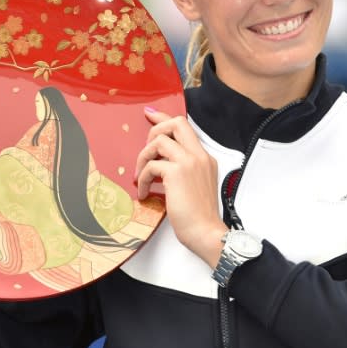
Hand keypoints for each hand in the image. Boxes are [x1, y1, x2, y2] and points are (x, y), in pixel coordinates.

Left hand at [135, 107, 226, 267]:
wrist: (206, 233)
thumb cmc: (199, 217)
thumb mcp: (194, 187)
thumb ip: (182, 172)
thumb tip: (158, 165)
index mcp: (204, 158)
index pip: (185, 128)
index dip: (165, 118)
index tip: (150, 114)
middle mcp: (199, 156)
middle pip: (176, 123)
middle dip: (154, 129)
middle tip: (144, 149)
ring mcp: (189, 162)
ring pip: (159, 140)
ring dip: (143, 157)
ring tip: (141, 176)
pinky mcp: (177, 173)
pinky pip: (152, 166)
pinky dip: (144, 178)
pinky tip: (145, 193)